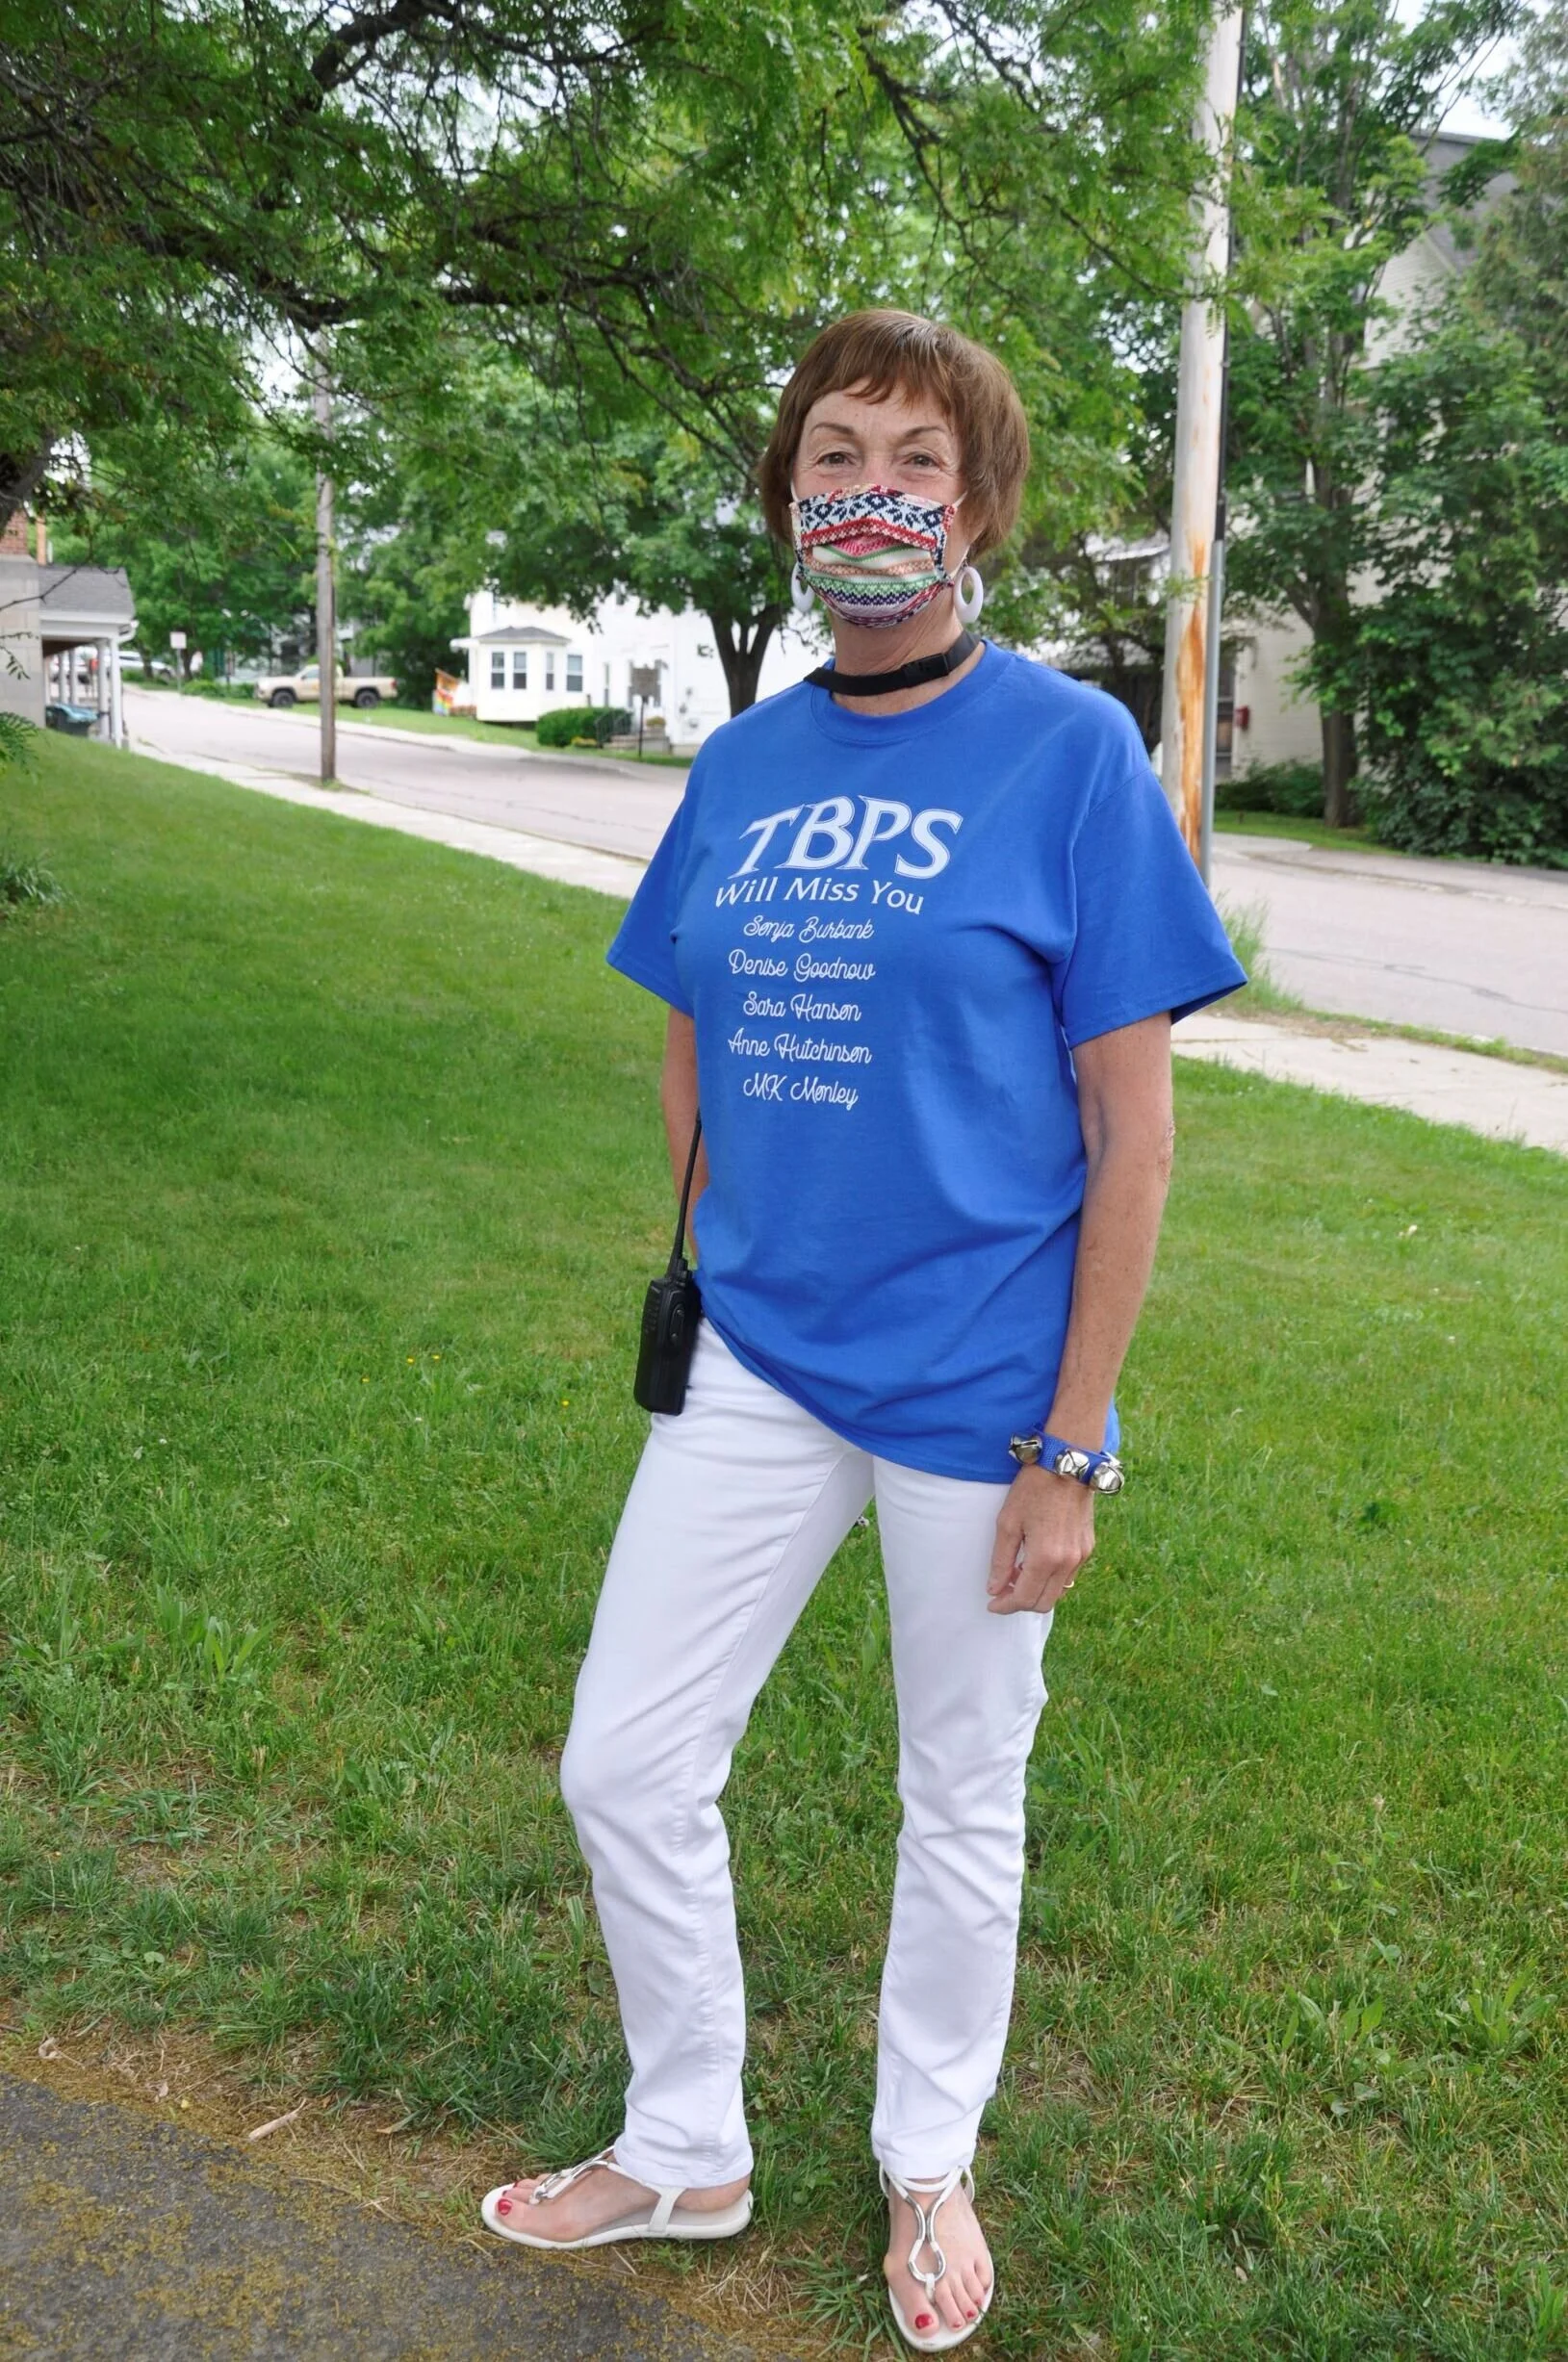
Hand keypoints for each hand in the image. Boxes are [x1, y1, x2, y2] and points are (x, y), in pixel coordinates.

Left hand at [987, 1465, 1094, 1615]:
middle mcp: (1067, 1562)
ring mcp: (1081, 1556)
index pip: (1025, 1599)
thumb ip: (1001, 1561)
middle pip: (1043, 1603)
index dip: (1006, 1606)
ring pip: (1057, 1592)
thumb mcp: (1007, 1523)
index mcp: (1045, 1558)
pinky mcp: (1087, 1548)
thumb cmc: (1032, 1490)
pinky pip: (1068, 1576)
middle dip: (1021, 1603)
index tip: (992, 1604)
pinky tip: (1035, 1562)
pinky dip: (1050, 1579)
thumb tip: (995, 1590)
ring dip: (1036, 1591)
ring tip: (1017, 1574)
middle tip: (1003, 1591)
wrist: (1066, 1466)